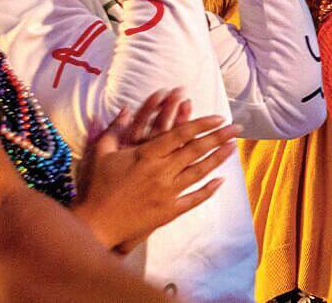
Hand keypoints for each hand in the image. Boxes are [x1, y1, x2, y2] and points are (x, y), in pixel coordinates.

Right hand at [72, 92, 239, 252]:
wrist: (95, 223)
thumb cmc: (96, 187)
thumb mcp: (101, 153)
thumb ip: (114, 130)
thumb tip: (125, 109)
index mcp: (146, 155)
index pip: (180, 134)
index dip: (201, 124)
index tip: (218, 117)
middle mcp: (161, 172)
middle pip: (196, 150)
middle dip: (219, 137)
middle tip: (236, 127)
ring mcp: (167, 192)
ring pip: (199, 172)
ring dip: (219, 158)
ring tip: (233, 147)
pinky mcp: (168, 211)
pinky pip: (194, 199)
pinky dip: (209, 190)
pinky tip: (221, 181)